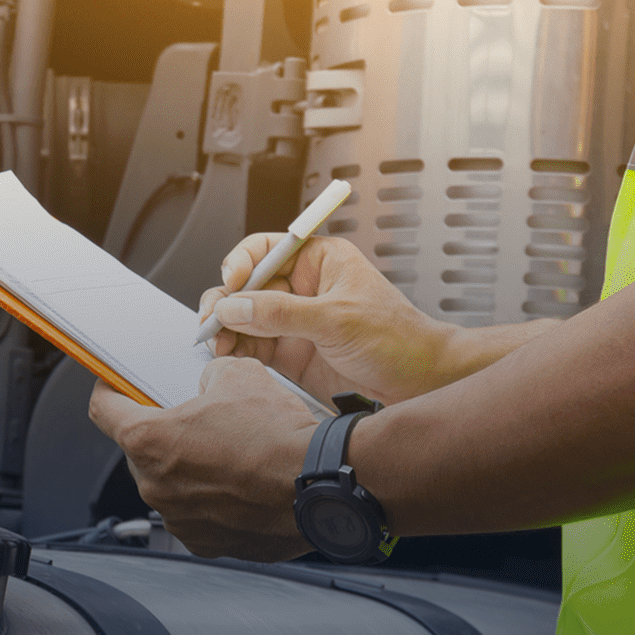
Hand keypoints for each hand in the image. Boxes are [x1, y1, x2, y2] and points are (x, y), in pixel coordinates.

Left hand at [88, 357, 317, 560]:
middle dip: (164, 434)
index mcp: (149, 440)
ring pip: (171, 485)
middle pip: (141, 451)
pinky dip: (212, 500)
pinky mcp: (206, 543)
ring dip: (190, 469)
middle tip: (197, 421)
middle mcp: (155, 486)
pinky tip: (242, 484)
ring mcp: (180, 519)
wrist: (321, 484)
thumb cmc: (278, 435)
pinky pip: (197, 514)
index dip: (108, 392)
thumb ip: (207, 377)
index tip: (114, 388)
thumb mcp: (237, 374)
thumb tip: (208, 385)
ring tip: (231, 454)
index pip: (103, 410)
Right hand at [197, 234, 458, 405]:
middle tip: (213, 322)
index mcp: (319, 261)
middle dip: (225, 302)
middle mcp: (301, 288)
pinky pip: (251, 346)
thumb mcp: (338, 319)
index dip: (241, 264)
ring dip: (225, 330)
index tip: (231, 284)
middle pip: (246, 286)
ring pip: (243, 318)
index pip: (265, 250)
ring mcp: (293, 322)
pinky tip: (230, 358)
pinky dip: (235, 351)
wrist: (421, 384)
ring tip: (218, 345)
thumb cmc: (400, 340)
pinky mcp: (290, 353)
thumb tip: (235, 307)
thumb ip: (282, 313)